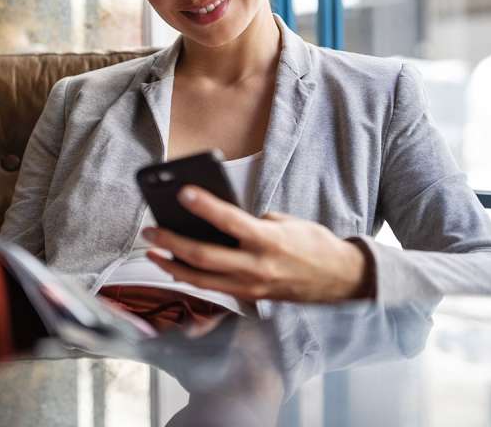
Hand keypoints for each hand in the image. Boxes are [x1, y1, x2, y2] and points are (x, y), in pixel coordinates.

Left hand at [142, 185, 373, 302]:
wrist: (339, 281)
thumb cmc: (314, 245)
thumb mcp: (286, 222)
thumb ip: (254, 222)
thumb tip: (222, 220)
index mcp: (269, 240)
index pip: (229, 220)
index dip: (203, 206)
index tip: (182, 192)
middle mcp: (257, 267)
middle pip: (203, 257)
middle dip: (171, 242)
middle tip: (151, 229)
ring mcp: (251, 287)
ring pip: (200, 280)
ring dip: (172, 265)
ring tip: (153, 251)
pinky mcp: (249, 298)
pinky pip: (212, 288)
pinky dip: (191, 277)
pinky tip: (177, 266)